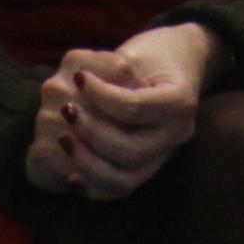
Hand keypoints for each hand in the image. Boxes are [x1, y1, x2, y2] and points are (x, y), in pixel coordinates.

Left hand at [37, 22, 217, 203]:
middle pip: (130, 151)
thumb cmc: (151, 55)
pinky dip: (92, 185)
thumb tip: (74, 89)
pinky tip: (70, 174)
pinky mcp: (146, 170)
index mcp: (180, 102)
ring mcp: (162, 157)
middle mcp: (177, 135)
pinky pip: (118, 191)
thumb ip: (109, 72)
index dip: (100, 96)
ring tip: (63, 138)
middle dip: (91, 132)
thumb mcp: (135, 53)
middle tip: (66, 109)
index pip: (135, 108)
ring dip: (87, 162)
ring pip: (124, 180)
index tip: (78, 77)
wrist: (175, 69)